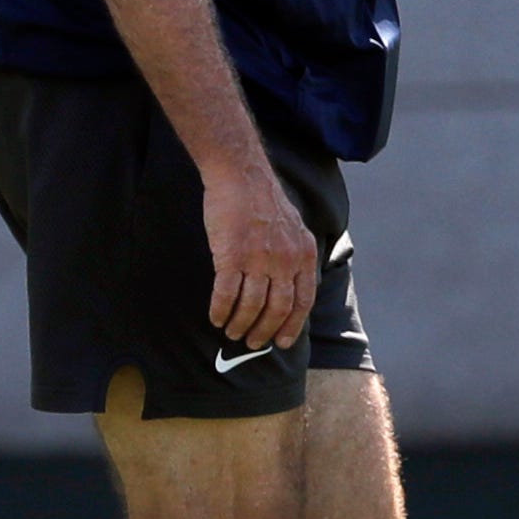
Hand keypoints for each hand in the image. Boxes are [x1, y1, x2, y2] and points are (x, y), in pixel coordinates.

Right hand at [202, 162, 318, 353]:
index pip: (303, 301)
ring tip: (232, 332)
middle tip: (252, 343)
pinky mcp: (231, 256)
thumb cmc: (264, 201)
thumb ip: (295, 257)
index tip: (282, 342)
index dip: (292, 326)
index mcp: (302, 254)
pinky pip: (226, 294)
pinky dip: (220, 310)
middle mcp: (284, 260)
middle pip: (277, 309)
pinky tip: (216, 318)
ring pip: (251, 306)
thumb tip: (291, 286)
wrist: (241, 176)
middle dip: (264, 331)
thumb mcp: (295, 228)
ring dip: (240, 324)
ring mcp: (258, 259)